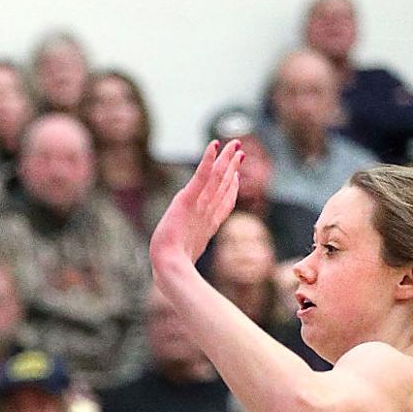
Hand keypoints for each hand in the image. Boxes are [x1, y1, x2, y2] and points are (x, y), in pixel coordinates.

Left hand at [149, 140, 241, 273]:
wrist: (171, 267)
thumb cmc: (174, 267)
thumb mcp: (185, 256)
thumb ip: (189, 251)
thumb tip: (188, 261)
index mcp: (208, 225)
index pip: (224, 203)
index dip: (231, 188)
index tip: (237, 176)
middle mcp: (207, 212)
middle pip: (224, 186)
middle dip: (232, 168)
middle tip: (240, 152)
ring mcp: (199, 205)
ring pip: (217, 177)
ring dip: (226, 159)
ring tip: (234, 144)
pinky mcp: (188, 199)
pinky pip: (201, 176)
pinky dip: (208, 160)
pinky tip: (214, 146)